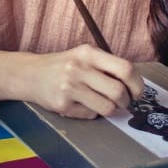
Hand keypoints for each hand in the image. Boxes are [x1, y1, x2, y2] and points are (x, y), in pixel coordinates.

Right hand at [27, 45, 144, 118]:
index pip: (125, 68)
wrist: (30, 74)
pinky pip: (91, 115)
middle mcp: (79, 68)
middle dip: (126, 102)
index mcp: (89, 53)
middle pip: (118, 91)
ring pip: (107, 107)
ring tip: (105, 104)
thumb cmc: (64, 66)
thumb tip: (135, 85)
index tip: (137, 92)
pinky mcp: (62, 104)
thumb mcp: (84, 56)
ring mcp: (70, 87)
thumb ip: (107, 66)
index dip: (137, 84)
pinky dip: (92, 112)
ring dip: (111, 109)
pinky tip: (83, 104)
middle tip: (123, 102)